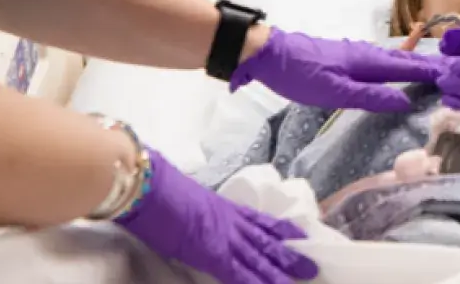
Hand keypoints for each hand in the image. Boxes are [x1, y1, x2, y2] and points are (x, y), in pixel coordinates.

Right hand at [117, 150, 318, 283]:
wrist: (147, 186)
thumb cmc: (156, 189)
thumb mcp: (185, 199)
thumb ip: (199, 212)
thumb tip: (197, 218)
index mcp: (223, 206)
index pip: (259, 220)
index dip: (280, 229)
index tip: (298, 236)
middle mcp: (230, 220)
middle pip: (267, 239)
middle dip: (289, 254)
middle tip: (313, 266)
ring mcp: (224, 236)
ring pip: (260, 257)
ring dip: (281, 271)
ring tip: (303, 279)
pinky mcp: (213, 253)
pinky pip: (240, 274)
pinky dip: (256, 283)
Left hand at [231, 28, 442, 111]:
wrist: (269, 55)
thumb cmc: (301, 75)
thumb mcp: (335, 92)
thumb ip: (370, 97)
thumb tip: (405, 101)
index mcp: (366, 62)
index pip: (406, 67)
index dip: (429, 72)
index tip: (454, 74)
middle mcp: (365, 54)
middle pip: (402, 61)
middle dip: (426, 67)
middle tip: (451, 72)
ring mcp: (354, 54)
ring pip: (390, 59)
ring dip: (411, 65)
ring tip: (430, 70)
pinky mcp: (344, 58)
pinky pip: (378, 61)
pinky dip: (394, 64)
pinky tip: (392, 69)